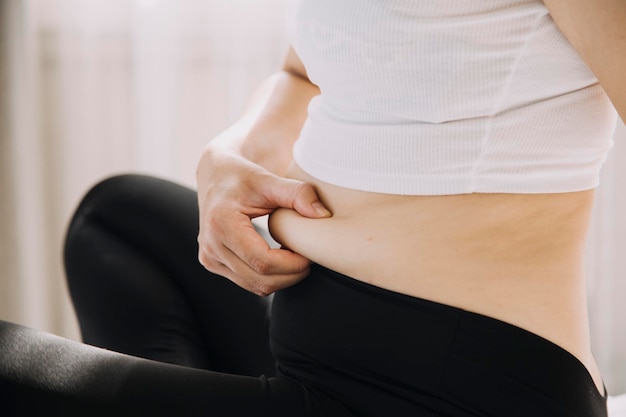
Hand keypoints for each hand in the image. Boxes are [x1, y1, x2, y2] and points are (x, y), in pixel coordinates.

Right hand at [196, 147, 330, 295]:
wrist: (215, 176)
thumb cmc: (241, 176)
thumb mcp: (268, 179)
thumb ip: (297, 193)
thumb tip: (323, 214)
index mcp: (221, 224)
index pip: (263, 261)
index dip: (292, 264)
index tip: (310, 253)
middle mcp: (211, 246)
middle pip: (261, 280)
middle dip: (291, 274)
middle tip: (309, 256)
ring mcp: (210, 258)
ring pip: (256, 286)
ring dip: (282, 278)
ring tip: (296, 256)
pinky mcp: (213, 264)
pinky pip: (248, 282)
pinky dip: (270, 276)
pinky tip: (281, 257)